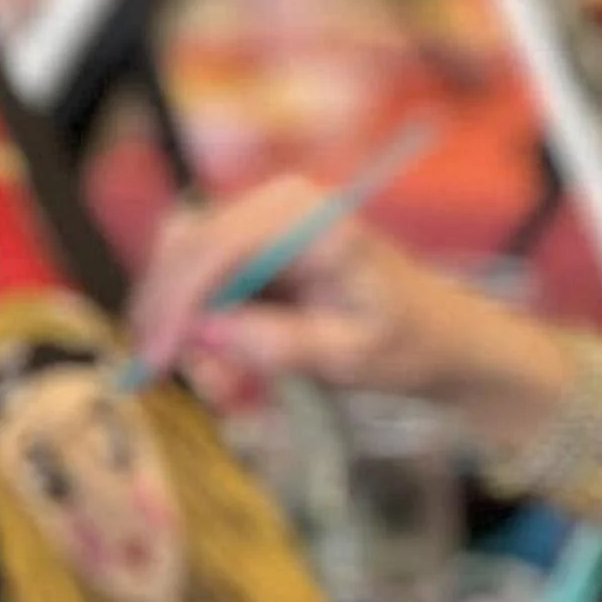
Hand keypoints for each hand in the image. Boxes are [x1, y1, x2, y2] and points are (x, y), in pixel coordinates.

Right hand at [126, 179, 513, 401]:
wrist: (441, 338)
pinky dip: (207, 340)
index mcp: (305, 216)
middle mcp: (274, 206)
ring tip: (233, 395)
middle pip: (186, 252)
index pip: (216, 246)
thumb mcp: (353, 357)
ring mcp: (259, 229)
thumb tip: (208, 334)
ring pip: (185, 276)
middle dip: (177, 324)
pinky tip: (236, 380)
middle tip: (203, 388)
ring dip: (192, 340)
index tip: (160, 359)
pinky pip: (203, 293)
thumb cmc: (409, 342)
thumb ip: (280, 344)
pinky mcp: (251, 257)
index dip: (178, 303)